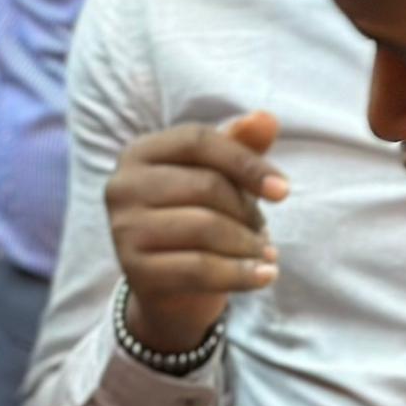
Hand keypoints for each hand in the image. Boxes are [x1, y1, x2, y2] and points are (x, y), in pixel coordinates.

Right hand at [105, 111, 288, 356]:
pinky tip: (263, 276)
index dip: (246, 162)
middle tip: (264, 231)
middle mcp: (122, 186)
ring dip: (248, 244)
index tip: (284, 190)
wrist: (169, 287)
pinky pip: (200, 268)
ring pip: (206, 228)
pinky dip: (241, 274)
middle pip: (206, 185)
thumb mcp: (217, 178)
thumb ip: (240, 145)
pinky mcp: (135, 270)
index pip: (198, 140)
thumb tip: (267, 118)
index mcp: (140, 152)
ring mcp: (124, 229)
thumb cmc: (195, 218)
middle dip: (247, 210)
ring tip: (266, 254)